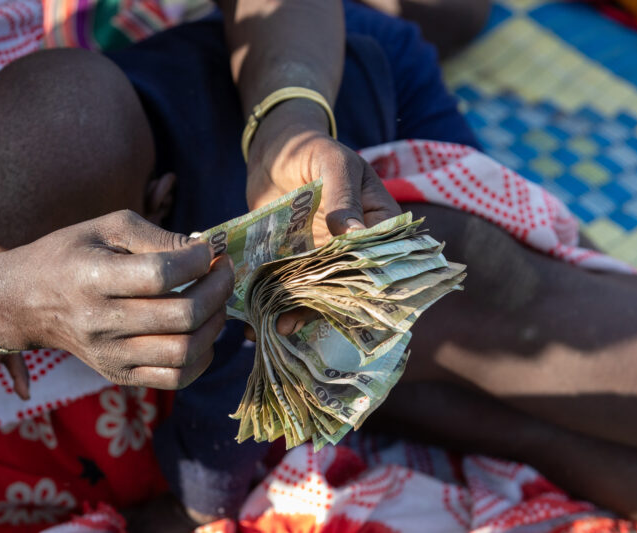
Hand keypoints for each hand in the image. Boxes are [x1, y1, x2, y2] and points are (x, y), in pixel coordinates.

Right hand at [0, 210, 233, 389]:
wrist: (25, 301)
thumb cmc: (72, 254)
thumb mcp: (107, 227)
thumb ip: (157, 235)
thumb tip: (204, 252)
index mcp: (93, 278)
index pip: (161, 275)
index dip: (198, 260)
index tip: (208, 250)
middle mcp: (100, 322)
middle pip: (182, 316)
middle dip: (218, 290)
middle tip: (224, 272)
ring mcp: (110, 355)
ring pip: (185, 352)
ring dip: (216, 323)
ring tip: (217, 301)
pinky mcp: (118, 374)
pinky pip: (176, 378)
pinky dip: (203, 355)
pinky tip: (203, 331)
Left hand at [245, 99, 400, 335]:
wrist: (275, 149)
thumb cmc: (313, 148)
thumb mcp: (334, 163)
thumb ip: (343, 195)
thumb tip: (355, 234)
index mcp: (378, 225)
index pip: (384, 262)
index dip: (372, 289)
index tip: (352, 311)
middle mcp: (353, 249)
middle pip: (347, 287)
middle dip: (324, 310)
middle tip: (297, 323)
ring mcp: (321, 257)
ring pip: (315, 293)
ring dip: (296, 313)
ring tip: (274, 328)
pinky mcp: (292, 260)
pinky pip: (286, 286)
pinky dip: (271, 303)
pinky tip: (252, 321)